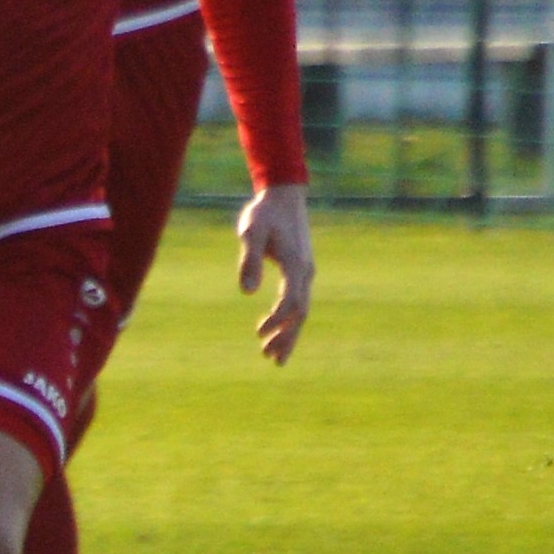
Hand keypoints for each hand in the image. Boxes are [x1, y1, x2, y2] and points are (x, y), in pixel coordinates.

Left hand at [235, 183, 313, 363]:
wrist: (283, 195)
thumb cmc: (264, 213)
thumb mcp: (251, 232)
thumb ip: (249, 260)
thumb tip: (247, 292)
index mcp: (295, 265)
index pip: (291, 302)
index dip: (276, 321)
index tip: (259, 333)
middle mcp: (305, 272)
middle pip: (300, 313)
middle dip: (287, 338)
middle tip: (270, 359)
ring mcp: (306, 271)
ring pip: (301, 310)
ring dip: (289, 333)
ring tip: (272, 355)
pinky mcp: (301, 269)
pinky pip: (298, 301)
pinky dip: (290, 319)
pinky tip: (277, 330)